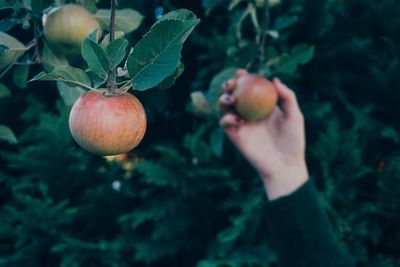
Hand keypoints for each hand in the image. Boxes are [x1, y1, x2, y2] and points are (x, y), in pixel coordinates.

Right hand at [219, 69, 308, 199]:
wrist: (284, 164)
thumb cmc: (293, 141)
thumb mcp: (295, 116)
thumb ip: (288, 97)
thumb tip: (275, 79)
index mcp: (263, 106)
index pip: (251, 88)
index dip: (244, 78)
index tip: (242, 72)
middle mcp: (250, 112)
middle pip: (235, 94)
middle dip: (229, 85)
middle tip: (233, 82)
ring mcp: (241, 123)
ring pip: (225, 106)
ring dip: (224, 98)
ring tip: (231, 98)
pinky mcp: (235, 135)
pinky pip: (225, 123)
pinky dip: (226, 117)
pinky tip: (237, 119)